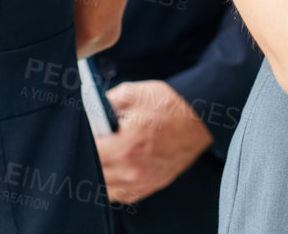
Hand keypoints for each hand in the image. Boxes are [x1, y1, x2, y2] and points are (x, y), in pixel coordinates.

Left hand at [95, 79, 212, 203]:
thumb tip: (89, 110)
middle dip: (92, 155)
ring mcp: (141, 182)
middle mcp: (131, 170)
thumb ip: (107, 102)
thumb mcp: (136, 93)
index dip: (86, 139)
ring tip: (109, 152)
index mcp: (125, 146)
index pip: (89, 151)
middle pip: (94, 172)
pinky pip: (121, 194)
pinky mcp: (149, 187)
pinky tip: (120, 165)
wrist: (201, 119)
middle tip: (99, 139)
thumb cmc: (171, 105)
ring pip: (105, 187)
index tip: (88, 131)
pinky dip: (115, 183)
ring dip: (102, 171)